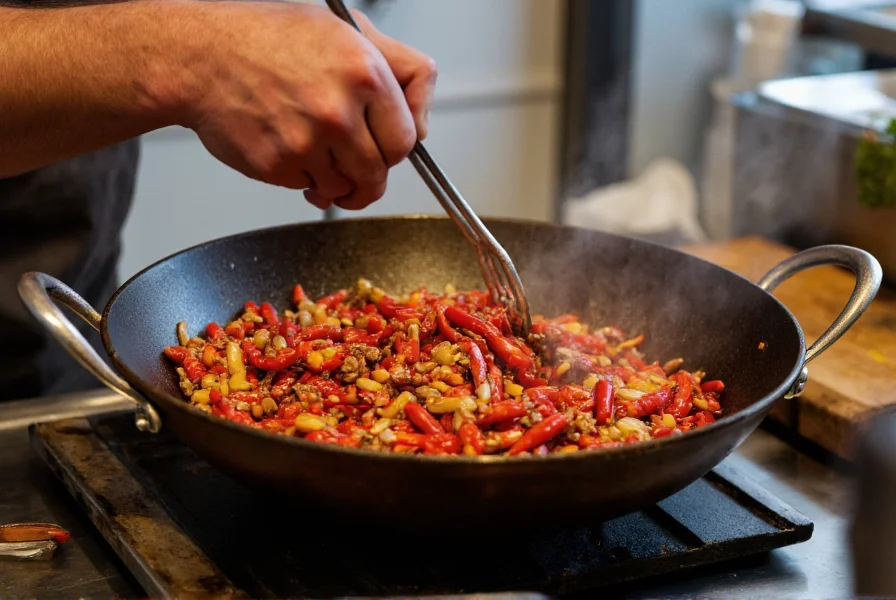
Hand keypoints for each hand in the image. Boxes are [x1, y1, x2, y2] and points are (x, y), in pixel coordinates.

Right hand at [175, 1, 436, 209]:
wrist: (201, 56)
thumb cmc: (269, 38)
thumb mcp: (345, 29)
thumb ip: (397, 70)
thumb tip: (421, 124)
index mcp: (364, 71)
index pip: (408, 139)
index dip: (397, 149)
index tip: (387, 149)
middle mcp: (338, 109)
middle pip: (380, 172)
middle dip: (371, 174)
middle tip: (356, 164)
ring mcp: (307, 141)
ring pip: (346, 188)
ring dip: (338, 181)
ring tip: (319, 154)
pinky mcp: (278, 165)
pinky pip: (308, 188)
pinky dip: (304, 178)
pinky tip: (290, 148)